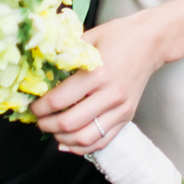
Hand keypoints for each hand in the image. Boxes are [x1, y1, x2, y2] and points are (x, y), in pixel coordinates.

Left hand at [33, 12, 165, 154]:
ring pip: (85, 138)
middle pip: (70, 123)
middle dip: (47, 125)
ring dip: (63, 139)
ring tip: (52, 131)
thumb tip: (40, 73)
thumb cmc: (118, 36)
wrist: (151, 42)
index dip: (40, 107)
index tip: (32, 106)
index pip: (60, 100)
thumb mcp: (88, 39)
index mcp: (98, 73)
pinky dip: (82, 147)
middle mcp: (111, 94)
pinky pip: (102, 140)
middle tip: (38, 120)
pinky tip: (69, 142)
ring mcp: (121, 109)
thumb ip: (65, 55)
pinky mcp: (128, 116)